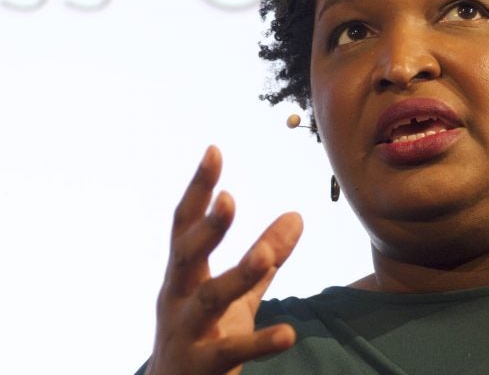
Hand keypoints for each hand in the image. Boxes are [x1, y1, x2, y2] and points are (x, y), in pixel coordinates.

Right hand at [144, 146, 302, 374]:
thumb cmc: (203, 335)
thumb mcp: (235, 294)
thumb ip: (264, 256)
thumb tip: (297, 215)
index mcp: (183, 276)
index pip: (185, 225)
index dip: (198, 189)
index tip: (213, 151)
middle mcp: (177, 298)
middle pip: (186, 257)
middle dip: (206, 230)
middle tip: (228, 199)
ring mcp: (185, 333)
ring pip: (208, 299)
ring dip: (235, 275)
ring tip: (265, 257)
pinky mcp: (202, 366)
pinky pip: (231, 351)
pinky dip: (260, 341)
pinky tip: (288, 333)